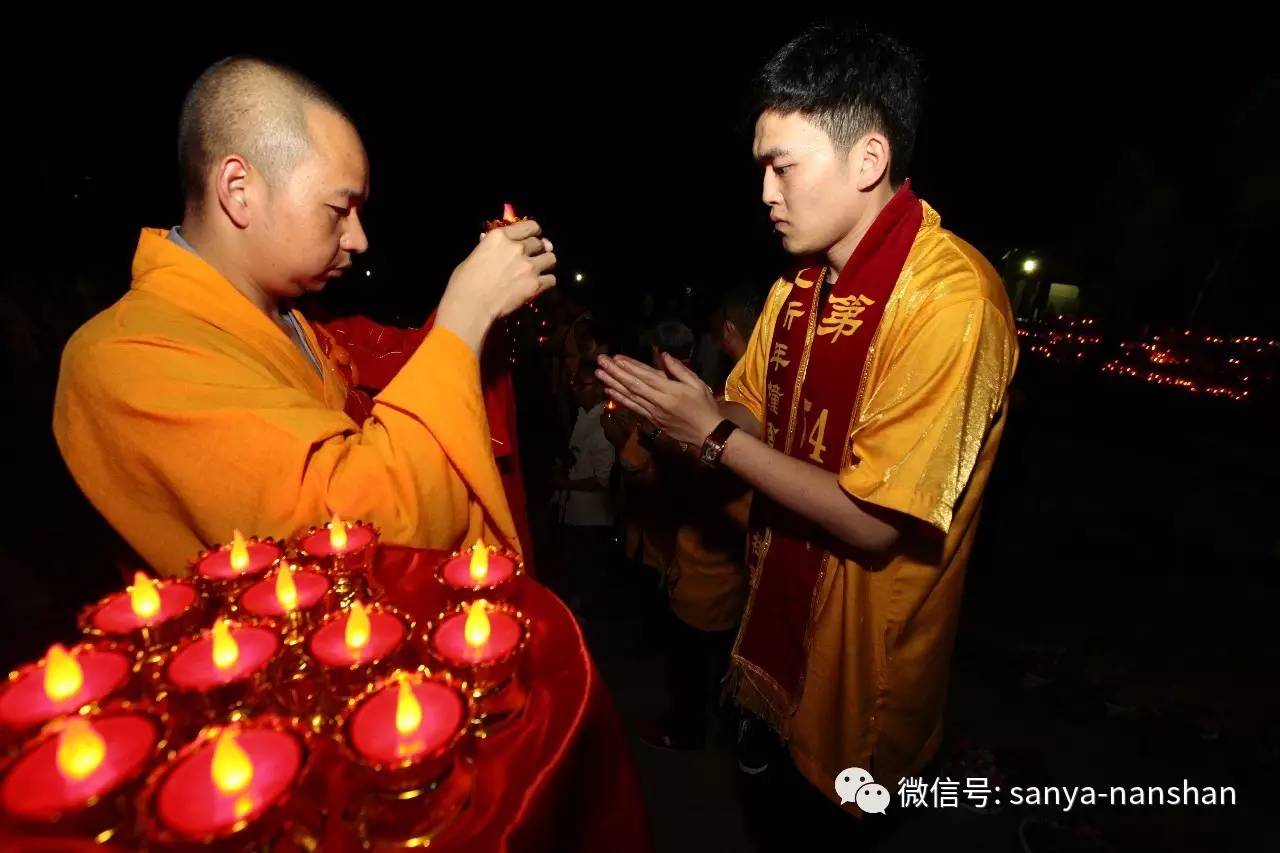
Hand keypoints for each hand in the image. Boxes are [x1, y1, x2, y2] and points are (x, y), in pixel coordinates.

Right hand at [437, 220, 555, 352]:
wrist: (471, 306)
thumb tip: (487, 240)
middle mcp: (518, 248)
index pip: (530, 226)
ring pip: (551, 259)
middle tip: (535, 257)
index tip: (535, 237)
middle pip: (540, 243)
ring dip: (546, 264)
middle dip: (539, 249)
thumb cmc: (463, 283)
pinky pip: (551, 280)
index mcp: (500, 237)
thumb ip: (486, 247)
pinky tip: (540, 286)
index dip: (534, 232)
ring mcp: (529, 266)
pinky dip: (547, 282)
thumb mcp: (473, 256)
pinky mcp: (535, 285)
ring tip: (541, 271)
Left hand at [595, 353, 721, 446]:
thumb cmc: (704, 406)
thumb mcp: (698, 384)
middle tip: (601, 361)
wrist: (706, 433)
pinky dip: (620, 399)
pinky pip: (633, 407)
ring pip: (629, 396)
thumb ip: (680, 369)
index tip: (616, 358)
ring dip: (613, 384)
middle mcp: (658, 401)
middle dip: (615, 372)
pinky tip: (609, 391)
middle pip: (633, 385)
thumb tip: (664, 355)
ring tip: (599, 374)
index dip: (630, 367)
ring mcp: (653, 412)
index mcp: (670, 390)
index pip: (646, 376)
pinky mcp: (651, 420)